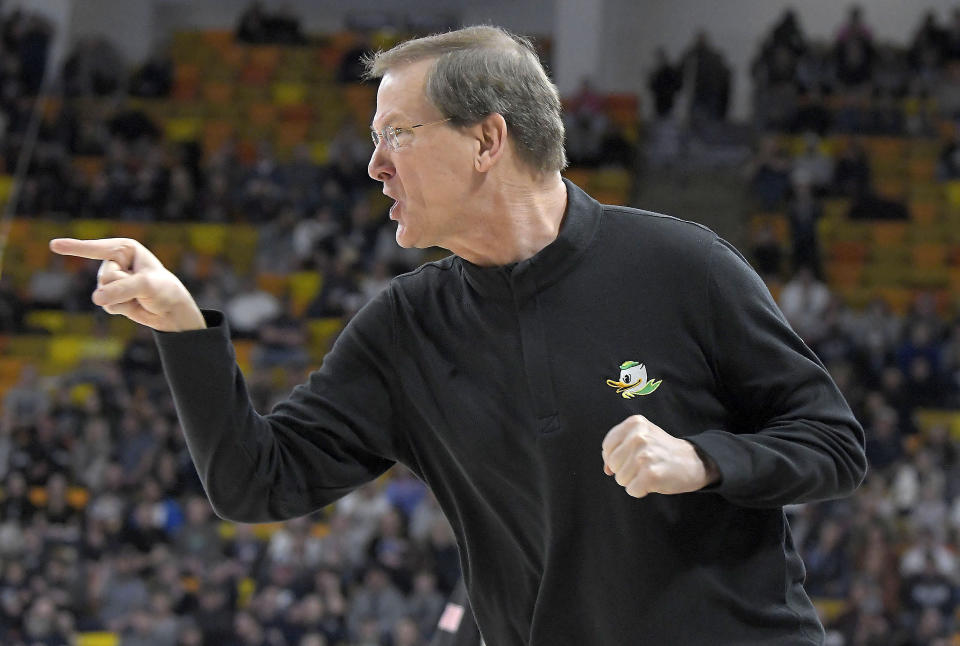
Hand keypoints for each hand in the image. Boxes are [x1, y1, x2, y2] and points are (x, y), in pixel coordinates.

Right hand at [49, 237, 205, 331]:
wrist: (171, 311)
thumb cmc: (164, 290)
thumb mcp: (146, 285)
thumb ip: (120, 289)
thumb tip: (96, 299)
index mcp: (124, 249)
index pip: (97, 249)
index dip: (75, 247)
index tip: (53, 245)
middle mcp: (115, 262)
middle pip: (104, 276)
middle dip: (123, 286)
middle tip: (142, 288)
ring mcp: (111, 280)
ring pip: (103, 292)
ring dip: (123, 298)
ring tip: (139, 296)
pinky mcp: (110, 296)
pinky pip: (105, 304)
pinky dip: (121, 308)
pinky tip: (133, 305)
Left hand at [601, 414, 718, 497]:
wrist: (692, 462)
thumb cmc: (662, 451)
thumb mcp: (641, 438)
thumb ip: (618, 449)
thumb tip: (607, 470)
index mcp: (634, 423)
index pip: (607, 447)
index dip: (615, 458)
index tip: (630, 458)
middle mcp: (638, 436)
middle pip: (613, 464)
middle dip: (625, 470)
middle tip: (644, 466)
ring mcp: (644, 455)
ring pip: (620, 479)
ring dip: (634, 480)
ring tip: (650, 471)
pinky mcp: (650, 473)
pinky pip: (632, 490)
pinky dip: (641, 491)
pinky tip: (654, 481)